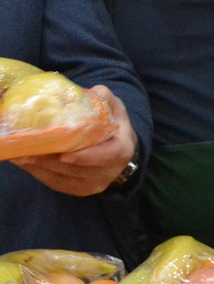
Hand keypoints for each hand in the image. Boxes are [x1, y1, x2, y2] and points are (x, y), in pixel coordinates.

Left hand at [12, 87, 136, 196]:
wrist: (122, 149)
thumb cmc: (114, 125)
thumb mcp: (114, 108)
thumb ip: (101, 99)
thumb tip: (80, 93)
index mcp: (121, 150)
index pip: (104, 156)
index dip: (84, 157)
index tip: (64, 155)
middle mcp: (109, 171)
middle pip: (76, 168)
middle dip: (51, 160)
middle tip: (28, 150)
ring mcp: (95, 183)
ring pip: (63, 177)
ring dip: (41, 166)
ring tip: (21, 154)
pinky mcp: (81, 190)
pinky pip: (57, 183)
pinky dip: (40, 173)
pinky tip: (26, 163)